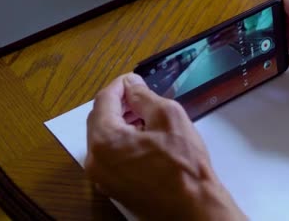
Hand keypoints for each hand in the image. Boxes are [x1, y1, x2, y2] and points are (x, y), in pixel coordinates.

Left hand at [86, 73, 244, 220]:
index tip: (134, 79)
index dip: (120, 85)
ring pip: (104, 139)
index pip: (104, 100)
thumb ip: (144, 96)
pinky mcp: (113, 188)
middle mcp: (95, 161)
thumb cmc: (184, 166)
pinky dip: (122, 141)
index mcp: (105, 140)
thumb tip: (132, 86)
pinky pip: (110, 156)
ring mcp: (102, 178)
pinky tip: (144, 137)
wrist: (193, 208)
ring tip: (145, 115)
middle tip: (139, 95)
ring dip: (120, 122)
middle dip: (118, 104)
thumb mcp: (168, 117)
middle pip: (99, 120)